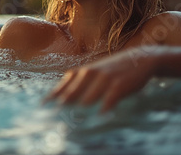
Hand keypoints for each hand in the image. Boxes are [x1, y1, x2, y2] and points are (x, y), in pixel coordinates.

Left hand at [44, 46, 161, 112]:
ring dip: (80, 110)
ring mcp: (104, 78)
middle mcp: (90, 74)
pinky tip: (100, 116)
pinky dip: (104, 108)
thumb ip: (79, 82)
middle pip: (72, 94)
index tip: (42, 107)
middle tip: (54, 118)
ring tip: (72, 122)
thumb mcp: (94, 72)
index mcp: (82, 72)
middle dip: (62, 107)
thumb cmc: (113, 70)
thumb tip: (62, 98)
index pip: (63, 86)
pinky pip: (109, 98)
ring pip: (88, 98)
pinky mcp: (119, 84)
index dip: (51, 97)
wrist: (139, 59)